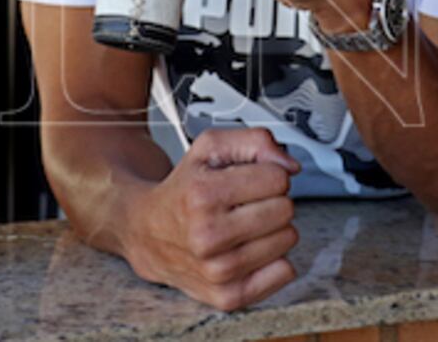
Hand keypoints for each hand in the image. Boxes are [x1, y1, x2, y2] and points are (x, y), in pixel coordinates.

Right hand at [124, 128, 300, 310]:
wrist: (147, 232)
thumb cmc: (183, 189)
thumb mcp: (209, 148)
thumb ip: (254, 141)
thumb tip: (289, 165)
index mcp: (203, 195)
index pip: (277, 179)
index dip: (267, 174)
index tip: (249, 180)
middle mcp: (208, 236)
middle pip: (285, 209)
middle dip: (270, 200)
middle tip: (244, 203)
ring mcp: (219, 271)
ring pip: (288, 239)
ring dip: (271, 229)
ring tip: (243, 225)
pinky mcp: (228, 296)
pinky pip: (284, 272)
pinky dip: (273, 258)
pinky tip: (248, 248)